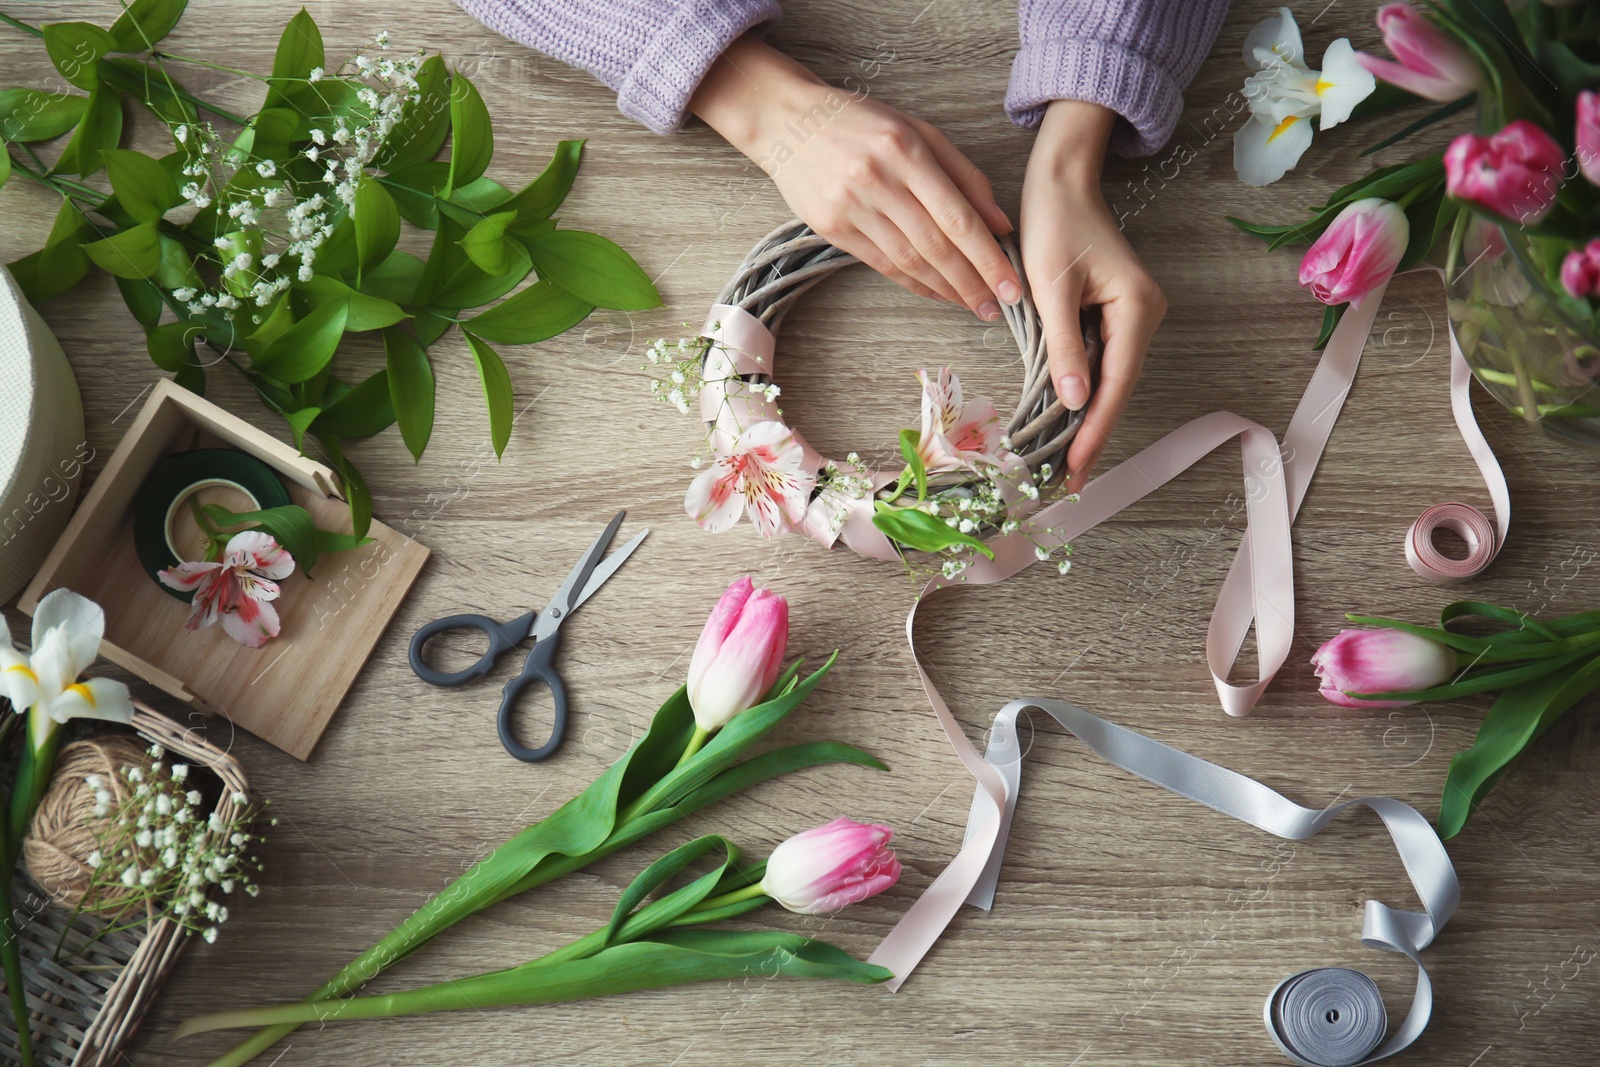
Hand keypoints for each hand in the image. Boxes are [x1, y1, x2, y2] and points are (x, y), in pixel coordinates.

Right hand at [690, 36, 1020, 319]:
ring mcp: (851, 208)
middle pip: (936, 246)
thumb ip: (963, 176)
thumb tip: (1000, 224)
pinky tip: (939, 293)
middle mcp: (878, 182)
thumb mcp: (919, 132)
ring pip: (909, 261)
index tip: (1012, 285)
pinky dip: (915, 284)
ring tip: (974, 306)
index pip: (957, 217)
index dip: (988, 257)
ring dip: (947, 289)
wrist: (788, 122)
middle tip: (999, 307)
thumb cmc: (862, 122)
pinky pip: (883, 264)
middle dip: (973, 282)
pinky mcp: (832, 229)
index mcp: (906, 152)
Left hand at [1022, 100, 1165, 492]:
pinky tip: (1064, 422)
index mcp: (1137, 308)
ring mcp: (1135, 317)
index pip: (1116, 383)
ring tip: (1061, 463)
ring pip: (1110, 380)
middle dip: (1091, 434)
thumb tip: (1076, 402)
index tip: (1074, 468)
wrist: (1061, 182)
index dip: (1095, 430)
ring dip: (1086, 418)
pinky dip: (1083, 392)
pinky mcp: (1118, 316)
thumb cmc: (1054, 224)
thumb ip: (1064, 347)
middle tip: (1064, 481)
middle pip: (1118, 388)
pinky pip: (1102, 362)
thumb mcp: (1050, 288)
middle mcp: (1146, 315)